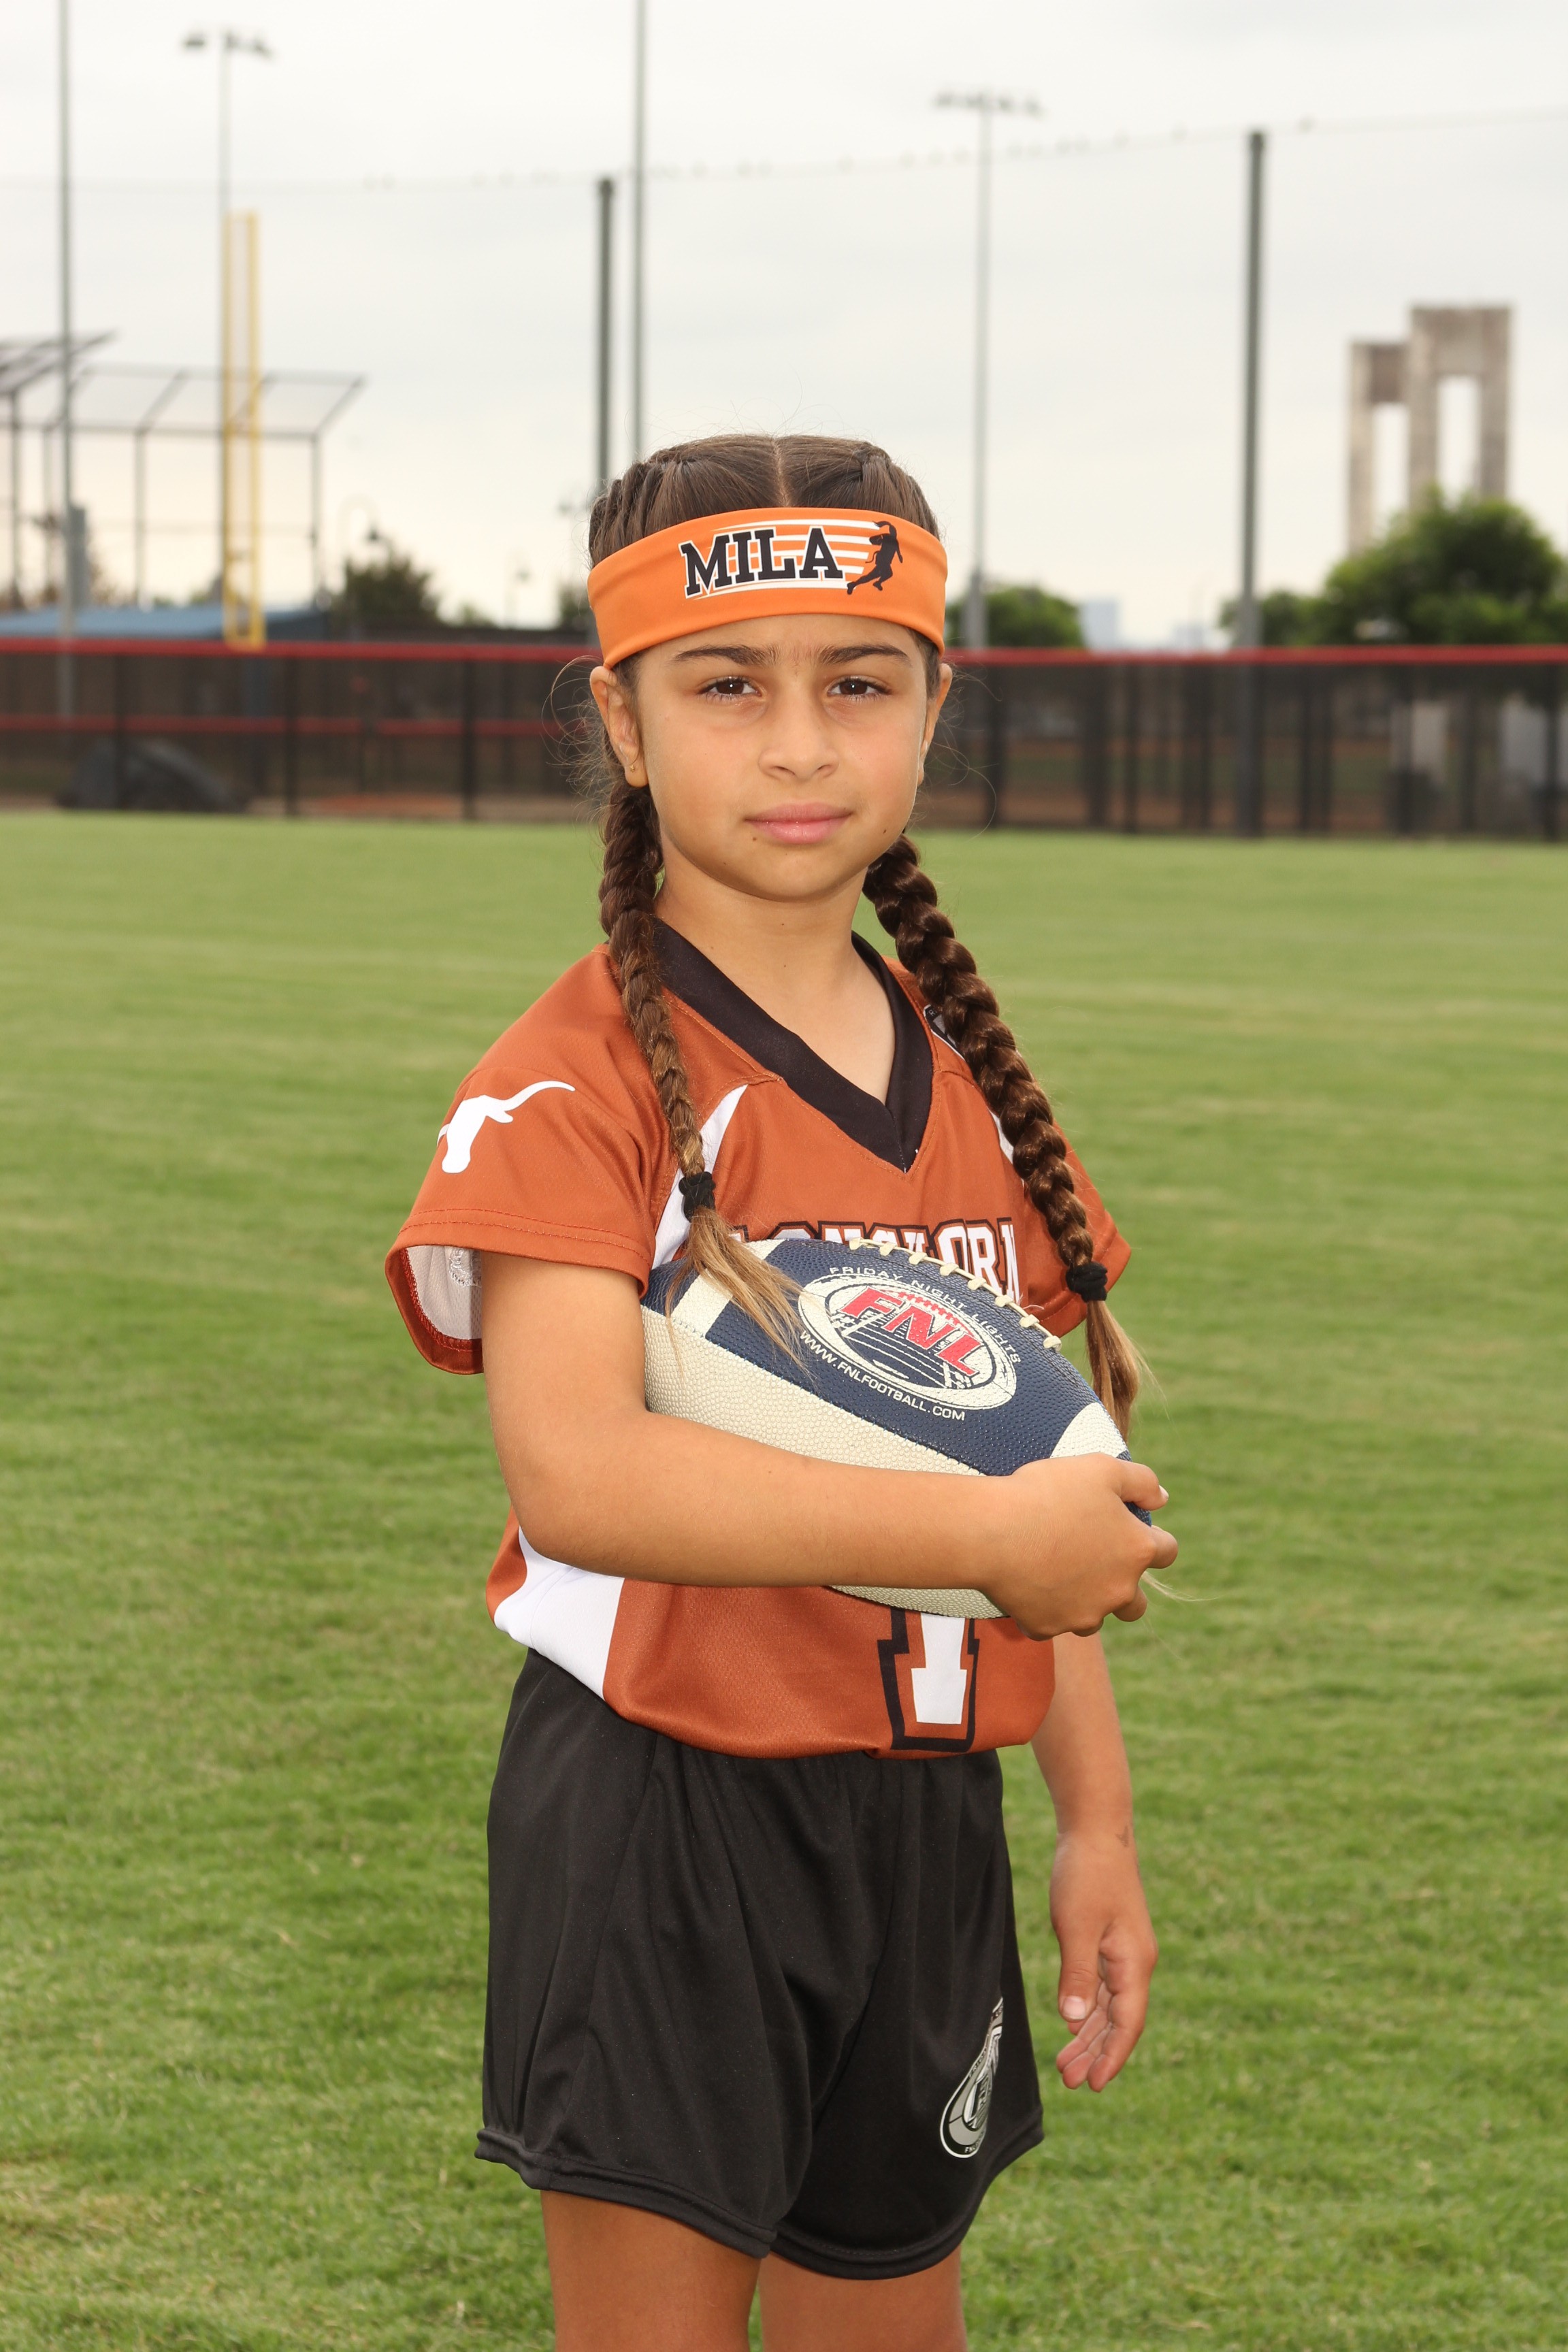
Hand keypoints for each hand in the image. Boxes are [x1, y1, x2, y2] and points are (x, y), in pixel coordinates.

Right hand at [982, 1455, 1175, 1639]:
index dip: (1153, 1538)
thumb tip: (1162, 1499)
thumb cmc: (1048, 1494)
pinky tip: (1026, 1583)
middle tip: (1095, 1562)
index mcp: (1136, 1551)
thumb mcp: (1102, 1469)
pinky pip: (1051, 1623)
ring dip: (1084, 1601)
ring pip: (1094, 1618)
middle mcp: (1118, 1591)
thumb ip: (1142, 1482)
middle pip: (1137, 1603)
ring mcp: (1083, 1614)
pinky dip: (1043, 1608)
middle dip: (1123, 1585)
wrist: (992, 1531)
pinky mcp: (1047, 1626)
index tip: (1129, 1528)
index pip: (1167, 1551)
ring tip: (1056, 1573)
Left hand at [1050, 1826, 1157, 2091]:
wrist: (1096, 1829)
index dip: (1112, 2056)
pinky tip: (1074, 2025)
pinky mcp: (1110, 1941)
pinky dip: (1088, 2009)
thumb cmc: (1087, 1874)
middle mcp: (1135, 1963)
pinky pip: (1102, 1987)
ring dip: (1090, 2036)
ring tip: (1066, 2065)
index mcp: (1135, 1963)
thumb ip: (1077, 1974)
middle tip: (1070, 2084)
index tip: (1094, 2086)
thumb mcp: (1076, 1926)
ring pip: (1109, 2007)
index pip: (1128, 2024)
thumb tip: (1072, 2022)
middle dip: (1097, 2054)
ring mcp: (1124, 1952)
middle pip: (1119, 2021)